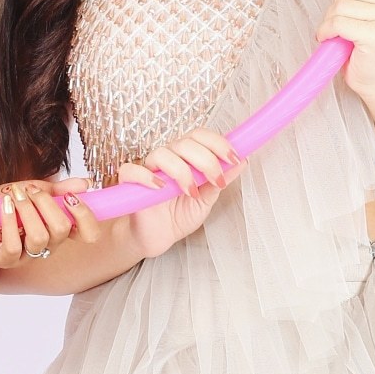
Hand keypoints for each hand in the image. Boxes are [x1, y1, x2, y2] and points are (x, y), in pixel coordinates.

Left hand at [0, 176, 100, 262]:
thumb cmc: (3, 209)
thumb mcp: (30, 192)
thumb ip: (56, 190)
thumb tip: (86, 183)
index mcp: (57, 230)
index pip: (87, 233)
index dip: (84, 215)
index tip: (69, 197)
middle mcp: (46, 245)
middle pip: (62, 229)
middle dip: (46, 202)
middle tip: (29, 189)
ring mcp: (26, 255)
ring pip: (40, 237)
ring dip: (27, 209)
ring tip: (14, 195)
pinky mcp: (5, 260)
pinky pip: (14, 246)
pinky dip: (9, 221)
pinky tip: (5, 205)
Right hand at [110, 127, 242, 259]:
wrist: (158, 237)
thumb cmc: (179, 215)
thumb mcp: (208, 199)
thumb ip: (222, 179)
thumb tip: (243, 160)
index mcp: (187, 157)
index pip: (200, 136)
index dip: (218, 143)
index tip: (234, 159)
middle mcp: (169, 159)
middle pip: (185, 142)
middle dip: (207, 160)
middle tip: (217, 180)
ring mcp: (149, 169)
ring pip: (162, 154)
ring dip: (182, 172)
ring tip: (191, 193)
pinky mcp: (130, 184)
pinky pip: (131, 170)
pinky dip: (146, 176)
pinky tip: (160, 188)